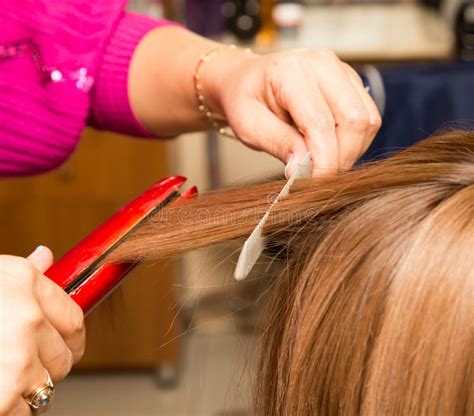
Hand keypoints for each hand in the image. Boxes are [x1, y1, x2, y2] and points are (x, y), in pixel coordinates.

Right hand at [0, 246, 84, 414]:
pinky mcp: (3, 397)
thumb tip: (45, 257)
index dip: (68, 338)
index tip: (61, 345)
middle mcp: (26, 318)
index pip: (75, 319)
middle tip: (14, 363)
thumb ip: (22, 273)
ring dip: (24, 392)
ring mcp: (16, 360)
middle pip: (63, 358)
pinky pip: (22, 413)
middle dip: (44, 366)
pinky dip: (8, 410)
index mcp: (23, 283)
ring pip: (44, 389)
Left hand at [205, 48, 381, 176]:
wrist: (247, 80)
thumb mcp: (248, 125)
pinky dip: (355, 140)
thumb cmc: (245, 100)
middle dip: (342, 158)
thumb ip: (279, 144)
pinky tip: (331, 147)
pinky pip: (368, 116)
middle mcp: (322, 64)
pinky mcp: (351, 81)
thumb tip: (303, 171)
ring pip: (368, 120)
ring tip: (322, 161)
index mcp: (291, 72)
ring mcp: (341, 70)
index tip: (315, 185)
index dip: (324, 161)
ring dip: (352, 150)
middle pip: (354, 120)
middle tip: (320, 177)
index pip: (321, 123)